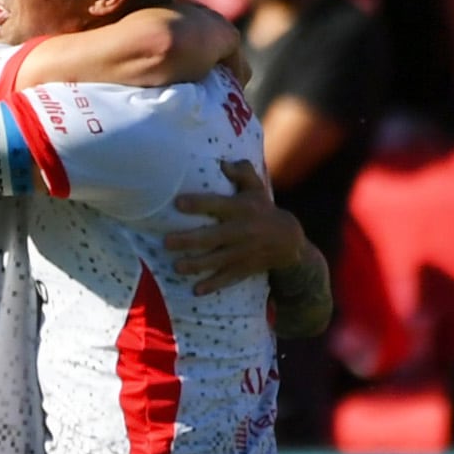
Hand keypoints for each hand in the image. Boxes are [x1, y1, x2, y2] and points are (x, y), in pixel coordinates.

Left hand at [165, 160, 304, 292]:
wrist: (288, 241)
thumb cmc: (263, 209)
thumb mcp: (256, 188)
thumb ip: (242, 172)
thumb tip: (222, 163)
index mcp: (242, 208)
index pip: (217, 205)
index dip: (198, 204)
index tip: (177, 203)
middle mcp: (242, 231)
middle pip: (212, 236)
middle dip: (188, 241)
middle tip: (166, 242)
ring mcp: (243, 252)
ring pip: (216, 260)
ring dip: (196, 265)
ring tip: (176, 267)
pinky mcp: (244, 268)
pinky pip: (227, 278)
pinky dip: (213, 285)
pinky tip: (197, 290)